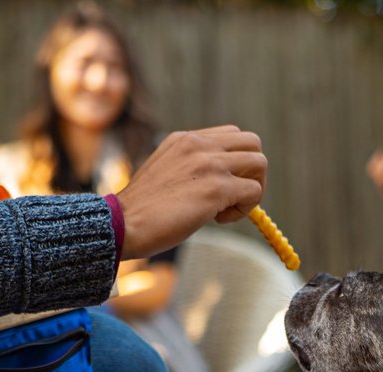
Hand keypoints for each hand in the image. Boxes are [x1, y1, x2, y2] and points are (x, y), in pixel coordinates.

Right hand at [116, 125, 266, 259]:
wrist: (123, 224)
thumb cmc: (141, 209)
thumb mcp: (165, 173)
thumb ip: (190, 168)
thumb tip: (224, 184)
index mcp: (185, 139)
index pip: (231, 136)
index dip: (234, 162)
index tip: (219, 185)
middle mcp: (199, 144)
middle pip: (252, 142)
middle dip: (252, 171)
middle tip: (234, 196)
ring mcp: (209, 163)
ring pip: (260, 163)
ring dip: (252, 189)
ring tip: (227, 209)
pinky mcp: (217, 187)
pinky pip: (253, 192)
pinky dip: (244, 210)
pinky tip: (218, 219)